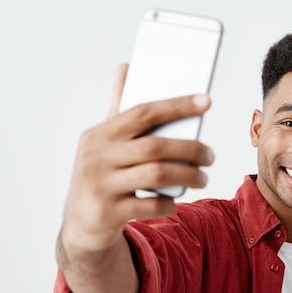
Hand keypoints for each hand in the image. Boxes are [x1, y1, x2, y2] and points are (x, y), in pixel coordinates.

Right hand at [61, 64, 214, 253]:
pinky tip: (176, 201)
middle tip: (210, 155)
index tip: (206, 100)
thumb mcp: (104, 144)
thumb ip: (118, 110)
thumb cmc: (102, 175)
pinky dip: (170, 204)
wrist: (80, 225)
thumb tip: (126, 67)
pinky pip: (150, 206)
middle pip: (154, 146)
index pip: (142, 112)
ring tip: (203, 178)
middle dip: (190, 149)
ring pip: (157, 175)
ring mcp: (99, 186)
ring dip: (188, 176)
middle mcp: (96, 157)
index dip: (177, 105)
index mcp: (98, 135)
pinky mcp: (106, 213)